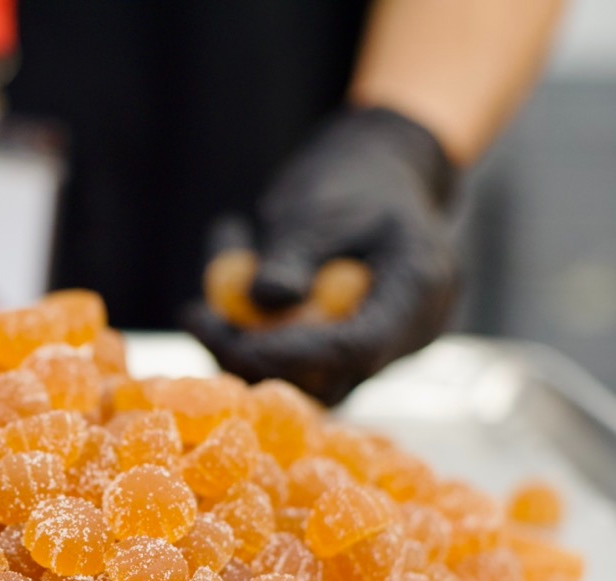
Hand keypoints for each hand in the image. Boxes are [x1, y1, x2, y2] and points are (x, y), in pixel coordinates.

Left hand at [183, 107, 459, 405]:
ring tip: (201, 298)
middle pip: (327, 376)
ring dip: (240, 343)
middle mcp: (404, 331)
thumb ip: (294, 254)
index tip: (236, 341)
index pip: (359, 347)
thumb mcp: (321, 205)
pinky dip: (247, 335)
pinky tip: (219, 288)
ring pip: (299, 375)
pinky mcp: (340, 352)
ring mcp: (375, 348)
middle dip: (254, 356)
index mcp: (418, 289)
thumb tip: (262, 300)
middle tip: (197, 318)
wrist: (378, 170)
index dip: (294, 353)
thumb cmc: (353, 178)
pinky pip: (289, 361)